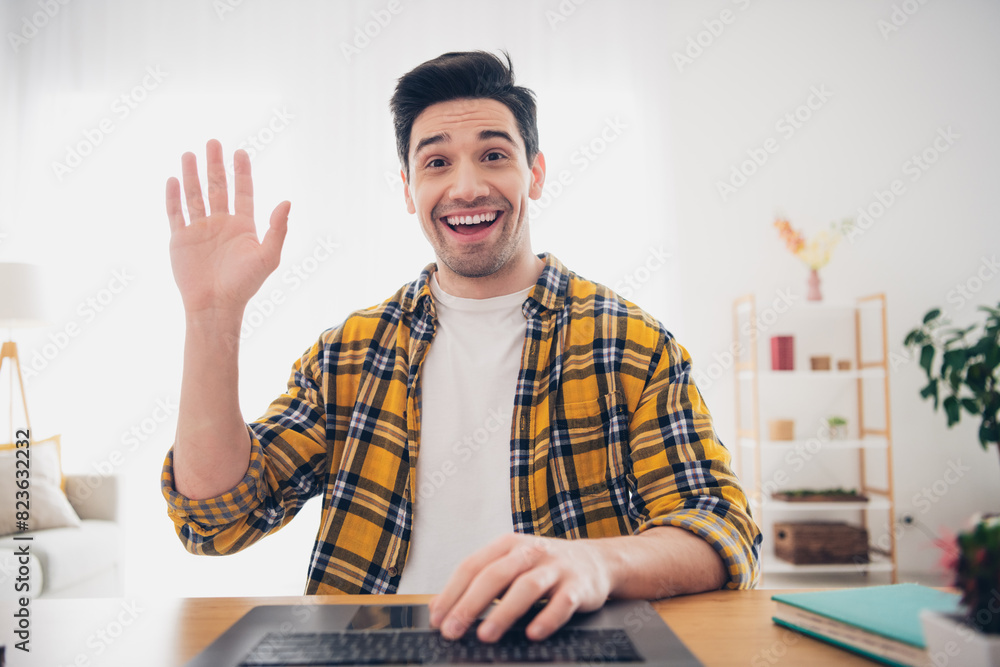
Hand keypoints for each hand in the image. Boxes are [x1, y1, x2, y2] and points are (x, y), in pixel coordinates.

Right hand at [165, 139, 290, 316]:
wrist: (216, 305)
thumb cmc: (245, 284)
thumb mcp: (268, 256)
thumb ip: (278, 229)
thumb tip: (287, 202)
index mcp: (243, 226)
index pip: (242, 192)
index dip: (241, 172)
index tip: (240, 151)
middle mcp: (221, 224)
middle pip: (218, 187)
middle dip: (215, 165)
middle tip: (213, 142)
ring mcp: (200, 230)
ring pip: (195, 195)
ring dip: (192, 175)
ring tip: (189, 153)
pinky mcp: (181, 239)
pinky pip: (176, 213)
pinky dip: (173, 197)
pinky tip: (173, 179)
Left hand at [428, 533, 613, 642]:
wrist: (595, 561)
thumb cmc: (543, 567)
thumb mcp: (509, 565)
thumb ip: (477, 582)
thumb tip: (438, 607)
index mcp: (507, 545)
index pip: (472, 566)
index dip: (452, 593)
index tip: (438, 619)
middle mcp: (530, 552)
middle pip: (495, 575)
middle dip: (470, 605)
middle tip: (453, 631)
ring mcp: (555, 567)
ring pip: (527, 587)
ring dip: (504, 612)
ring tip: (486, 635)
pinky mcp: (578, 585)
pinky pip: (562, 603)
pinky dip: (547, 618)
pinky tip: (534, 633)